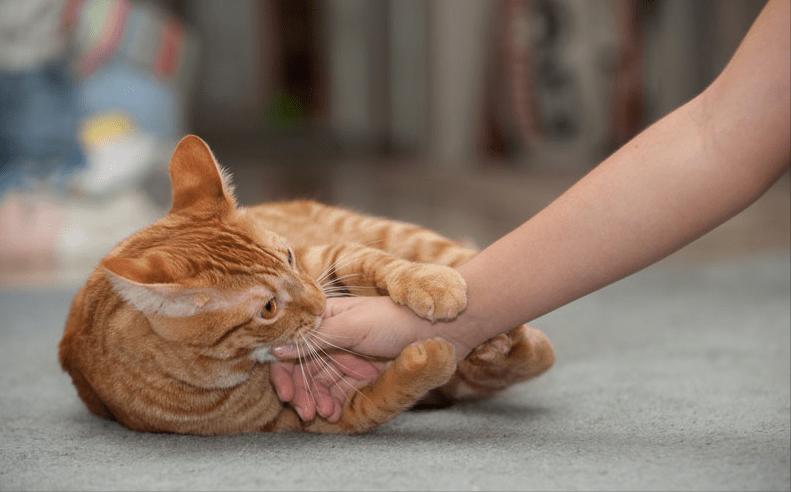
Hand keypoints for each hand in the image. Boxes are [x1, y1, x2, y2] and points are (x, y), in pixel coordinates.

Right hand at [269, 296, 475, 421]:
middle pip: (302, 366)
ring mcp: (346, 357)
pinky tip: (332, 413)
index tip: (284, 391)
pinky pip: (338, 391)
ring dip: (315, 399)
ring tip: (321, 413)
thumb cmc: (396, 319)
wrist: (441, 331)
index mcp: (326, 317)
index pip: (293, 344)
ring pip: (319, 382)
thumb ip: (315, 339)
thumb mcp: (352, 326)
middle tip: (303, 410)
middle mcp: (332, 336)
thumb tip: (275, 349)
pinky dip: (332, 403)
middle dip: (300, 389)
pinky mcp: (361, 374)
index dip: (284, 367)